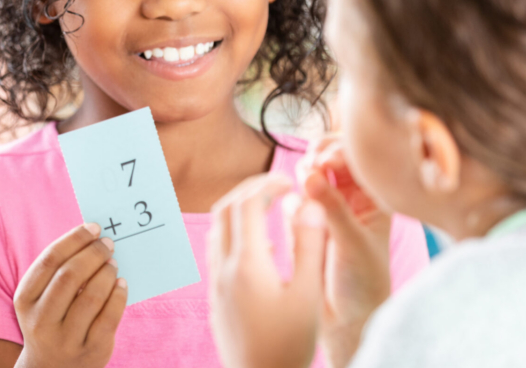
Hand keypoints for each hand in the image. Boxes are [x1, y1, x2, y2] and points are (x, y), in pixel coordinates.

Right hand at [13, 223, 127, 367]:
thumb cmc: (51, 320)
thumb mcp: (42, 298)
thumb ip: (59, 271)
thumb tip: (93, 238)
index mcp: (25, 300)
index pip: (49, 260)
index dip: (74, 240)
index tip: (93, 228)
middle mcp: (41, 321)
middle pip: (70, 276)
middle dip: (93, 254)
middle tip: (108, 244)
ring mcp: (66, 339)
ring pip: (91, 296)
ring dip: (106, 273)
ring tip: (112, 263)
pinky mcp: (91, 351)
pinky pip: (109, 317)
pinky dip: (118, 295)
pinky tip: (121, 284)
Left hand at [207, 174, 327, 367]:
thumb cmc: (289, 346)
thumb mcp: (308, 295)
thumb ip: (309, 246)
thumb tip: (308, 204)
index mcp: (247, 264)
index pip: (248, 204)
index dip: (267, 183)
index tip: (289, 180)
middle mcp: (224, 269)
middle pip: (226, 210)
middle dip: (249, 190)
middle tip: (276, 185)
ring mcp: (216, 284)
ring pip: (218, 230)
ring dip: (239, 210)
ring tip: (269, 207)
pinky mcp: (216, 297)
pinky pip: (218, 251)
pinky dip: (236, 234)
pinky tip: (263, 247)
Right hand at [299, 135, 392, 367]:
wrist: (345, 317)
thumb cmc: (363, 281)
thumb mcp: (353, 242)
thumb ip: (333, 208)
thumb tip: (309, 175)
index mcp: (373, 197)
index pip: (356, 159)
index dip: (339, 152)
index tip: (325, 163)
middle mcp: (350, 197)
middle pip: (329, 157)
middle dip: (316, 157)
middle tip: (310, 167)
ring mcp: (325, 208)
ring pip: (307, 174)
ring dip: (302, 176)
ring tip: (304, 190)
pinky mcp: (303, 222)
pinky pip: (292, 200)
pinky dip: (291, 202)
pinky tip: (297, 218)